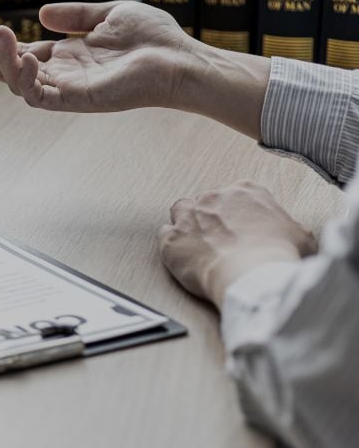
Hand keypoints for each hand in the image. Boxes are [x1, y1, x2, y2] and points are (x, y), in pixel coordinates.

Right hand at [0, 1, 271, 137]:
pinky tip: (22, 56)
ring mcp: (68, 90)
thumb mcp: (107, 14)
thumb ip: (74, 15)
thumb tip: (41, 13)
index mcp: (68, 57)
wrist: (180, 59)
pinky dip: (25, 78)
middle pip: (9, 71)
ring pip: (19, 84)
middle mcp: (63, 76)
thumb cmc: (153, 38)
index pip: (21, 54)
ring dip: (0, 63)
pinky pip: (40, 96)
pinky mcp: (78, 100)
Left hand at [159, 181, 315, 306]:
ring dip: (187, 224)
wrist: (251, 274)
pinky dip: (173, 246)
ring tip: (198, 244)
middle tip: (221, 241)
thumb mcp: (301, 236)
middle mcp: (213, 198)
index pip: (235, 195)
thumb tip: (289, 234)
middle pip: (207, 202)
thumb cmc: (277, 255)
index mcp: (245, 191)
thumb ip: (289, 228)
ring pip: (180, 211)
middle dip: (212, 219)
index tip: (241, 228)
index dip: (237, 213)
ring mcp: (189, 216)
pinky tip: (184, 258)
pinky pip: (165, 235)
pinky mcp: (171, 238)